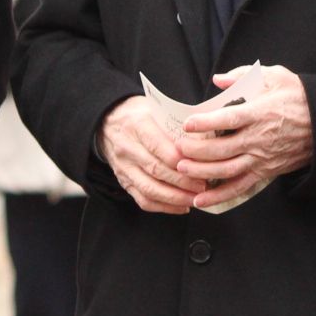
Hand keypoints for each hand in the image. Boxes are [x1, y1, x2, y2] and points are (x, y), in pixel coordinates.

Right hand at [97, 96, 208, 214]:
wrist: (108, 122)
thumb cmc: (140, 114)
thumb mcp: (156, 109)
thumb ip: (176, 123)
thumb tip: (206, 139)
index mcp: (137, 125)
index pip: (158, 146)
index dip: (180, 160)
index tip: (200, 166)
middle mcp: (127, 148)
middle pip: (156, 170)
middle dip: (182, 181)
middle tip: (204, 186)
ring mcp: (124, 167)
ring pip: (149, 189)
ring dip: (175, 198)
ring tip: (196, 199)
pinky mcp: (123, 182)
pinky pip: (143, 200)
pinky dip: (164, 207)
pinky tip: (182, 206)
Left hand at [173, 65, 312, 209]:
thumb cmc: (299, 97)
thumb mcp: (276, 76)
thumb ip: (244, 75)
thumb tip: (218, 80)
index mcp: (261, 112)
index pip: (229, 119)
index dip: (207, 122)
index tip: (188, 124)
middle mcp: (260, 138)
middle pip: (223, 149)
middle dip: (196, 151)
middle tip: (178, 148)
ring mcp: (262, 158)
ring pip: (227, 170)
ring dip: (202, 173)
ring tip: (182, 169)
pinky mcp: (265, 172)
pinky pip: (239, 187)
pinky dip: (219, 196)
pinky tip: (200, 200)